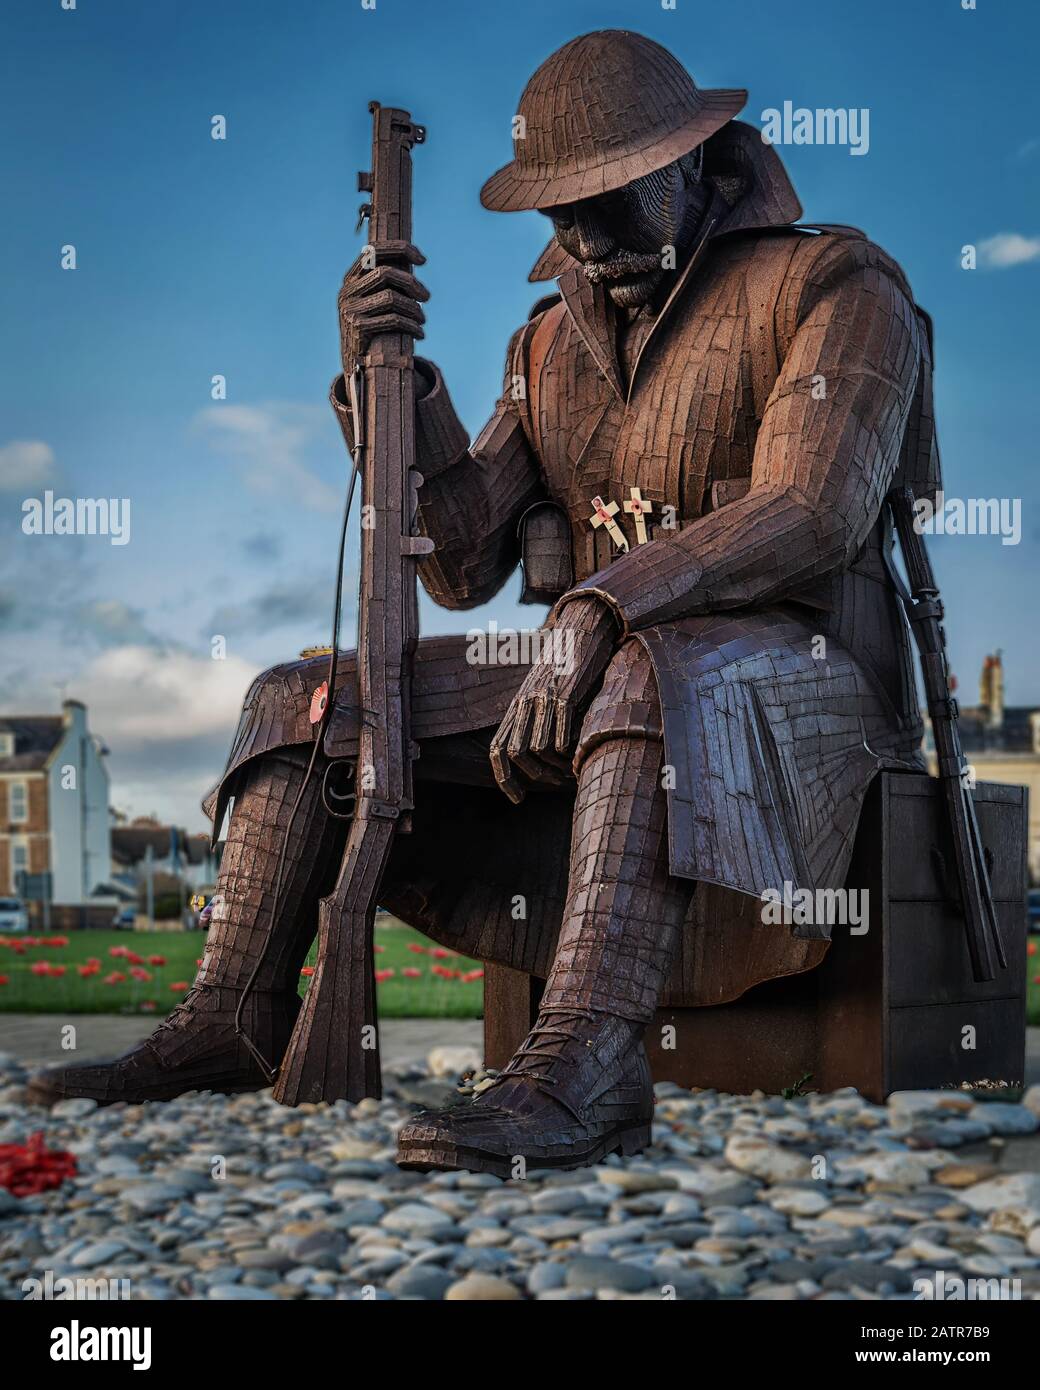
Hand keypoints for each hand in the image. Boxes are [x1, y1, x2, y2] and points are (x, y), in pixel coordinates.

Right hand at [339, 241, 428, 373]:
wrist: (353, 362)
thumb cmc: (370, 327)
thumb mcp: (370, 301)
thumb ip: (384, 283)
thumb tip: (415, 263)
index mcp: (351, 278)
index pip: (375, 251)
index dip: (401, 249)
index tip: (423, 261)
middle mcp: (347, 290)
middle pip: (386, 273)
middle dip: (412, 283)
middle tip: (427, 297)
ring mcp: (350, 309)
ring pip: (391, 297)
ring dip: (414, 308)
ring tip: (423, 319)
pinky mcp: (358, 328)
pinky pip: (393, 320)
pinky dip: (412, 326)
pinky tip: (420, 333)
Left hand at [490, 598, 617, 803]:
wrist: (583, 626)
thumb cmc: (569, 662)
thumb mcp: (546, 688)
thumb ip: (540, 714)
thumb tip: (542, 749)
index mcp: (517, 704)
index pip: (498, 749)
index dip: (504, 779)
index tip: (517, 799)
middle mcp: (524, 701)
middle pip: (515, 753)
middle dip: (533, 777)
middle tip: (554, 785)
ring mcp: (543, 696)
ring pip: (537, 748)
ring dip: (554, 768)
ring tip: (570, 774)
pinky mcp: (565, 692)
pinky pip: (561, 733)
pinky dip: (569, 752)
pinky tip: (579, 756)